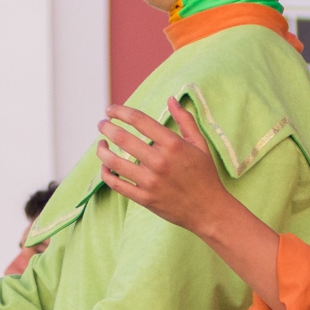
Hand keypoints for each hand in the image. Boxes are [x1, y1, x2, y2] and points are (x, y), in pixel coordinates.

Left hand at [99, 97, 287, 309]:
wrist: (209, 210)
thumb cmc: (205, 175)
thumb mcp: (200, 145)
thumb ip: (185, 120)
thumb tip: (171, 99)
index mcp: (173, 145)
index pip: (140, 121)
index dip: (121, 112)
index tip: (111, 110)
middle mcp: (159, 162)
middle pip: (123, 138)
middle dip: (107, 128)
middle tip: (101, 124)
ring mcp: (150, 182)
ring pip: (114, 162)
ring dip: (102, 150)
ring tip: (101, 144)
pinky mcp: (144, 198)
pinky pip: (117, 184)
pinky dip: (106, 174)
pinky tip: (105, 166)